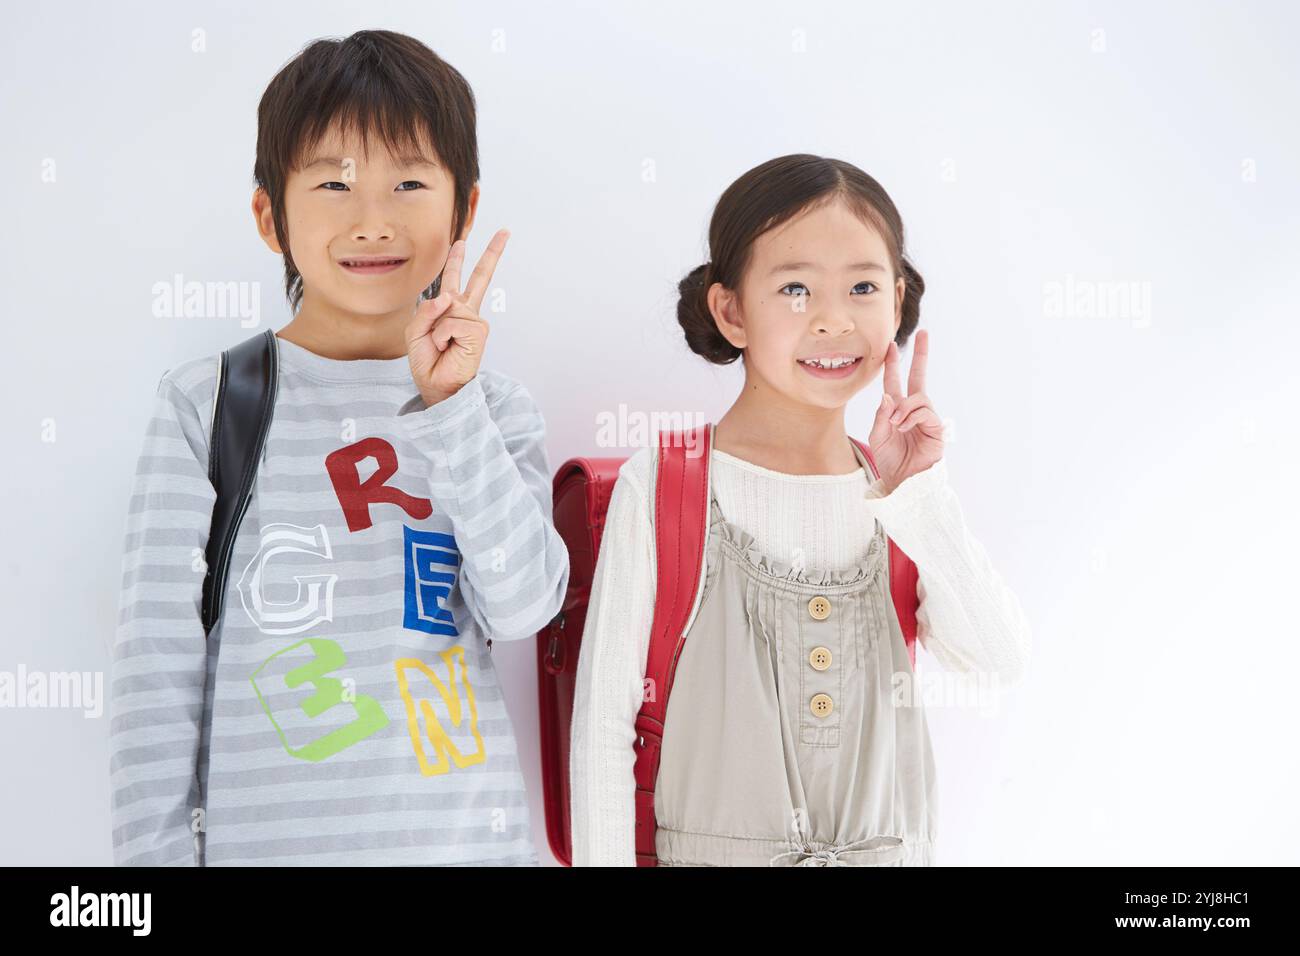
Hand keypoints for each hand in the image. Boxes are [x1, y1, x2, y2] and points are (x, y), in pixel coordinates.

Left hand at [406, 228, 509, 405]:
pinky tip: (448, 348)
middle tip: (505, 232)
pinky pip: (450, 322)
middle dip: (492, 253)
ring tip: (441, 346)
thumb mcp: (415, 331)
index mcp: (451, 309)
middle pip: (479, 277)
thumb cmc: (428, 361)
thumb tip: (448, 297)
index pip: (454, 279)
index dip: (458, 259)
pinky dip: (442, 336)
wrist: (436, 385)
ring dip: (435, 330)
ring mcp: (474, 320)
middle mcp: (466, 311)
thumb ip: (426, 310)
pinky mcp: (478, 330)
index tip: (464, 240)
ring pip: (447, 308)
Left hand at [867, 329, 943, 494]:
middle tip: (925, 333)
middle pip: (919, 377)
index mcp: (896, 410)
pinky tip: (903, 428)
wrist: (902, 481)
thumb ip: (881, 416)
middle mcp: (913, 410)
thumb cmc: (890, 460)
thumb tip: (888, 397)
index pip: (895, 382)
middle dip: (921, 355)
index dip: (893, 365)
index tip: (890, 345)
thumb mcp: (877, 436)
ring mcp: (926, 418)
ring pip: (919, 397)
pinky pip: (925, 412)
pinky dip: (911, 418)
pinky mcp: (936, 428)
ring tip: (896, 425)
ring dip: (904, 408)